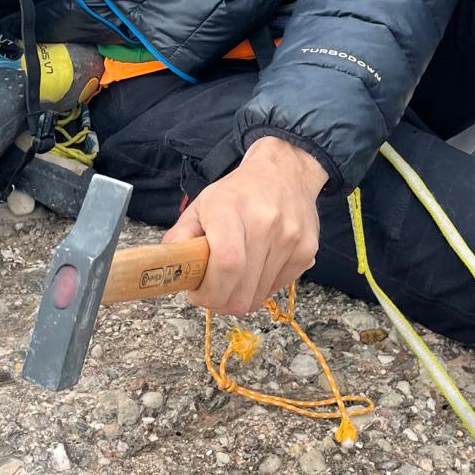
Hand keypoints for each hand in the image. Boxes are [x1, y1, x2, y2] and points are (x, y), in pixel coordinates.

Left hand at [161, 136, 327, 314]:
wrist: (285, 172)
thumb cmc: (238, 192)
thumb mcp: (201, 206)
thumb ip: (181, 238)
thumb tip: (168, 269)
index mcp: (231, 208)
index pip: (226, 264)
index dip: (209, 291)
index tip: (196, 293)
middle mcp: (265, 222)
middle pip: (242, 291)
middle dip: (220, 302)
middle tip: (211, 290)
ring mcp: (290, 238)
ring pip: (258, 296)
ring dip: (240, 295)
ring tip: (233, 275)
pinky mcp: (306, 251)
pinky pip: (277, 288)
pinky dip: (261, 288)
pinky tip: (254, 268)